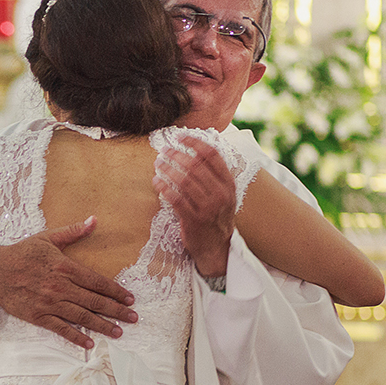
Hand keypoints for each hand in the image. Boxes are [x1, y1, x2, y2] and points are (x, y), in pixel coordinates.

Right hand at [0, 218, 136, 348]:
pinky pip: (61, 329)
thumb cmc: (21, 253)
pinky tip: (90, 343)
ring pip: (82, 317)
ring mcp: (49, 303)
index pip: (97, 282)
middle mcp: (60, 287)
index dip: (116, 291)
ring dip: (102, 325)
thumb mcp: (47, 237)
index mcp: (65, 267)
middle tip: (133, 317)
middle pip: (94, 301)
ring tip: (119, 332)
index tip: (129, 298)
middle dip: (117, 310)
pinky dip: (76, 337)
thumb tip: (94, 220)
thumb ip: (73, 231)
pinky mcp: (38, 316)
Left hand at [155, 135, 234, 277]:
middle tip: (164, 151)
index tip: (180, 137)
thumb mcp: (223, 194)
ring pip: (184, 181)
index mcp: (228, 184)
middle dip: (177, 155)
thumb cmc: (216, 216)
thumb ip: (213, 175)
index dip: (195, 143)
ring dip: (168, 170)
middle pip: (195, 166)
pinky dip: (164, 188)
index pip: (212, 155)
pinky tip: (157, 182)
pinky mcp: (193, 220)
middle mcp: (220, 194)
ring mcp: (207, 208)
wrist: (217, 247)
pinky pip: (175, 199)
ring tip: (158, 164)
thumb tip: (196, 150)